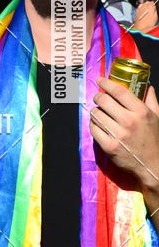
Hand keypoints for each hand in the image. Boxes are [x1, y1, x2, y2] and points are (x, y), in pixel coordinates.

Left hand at [91, 77, 158, 195]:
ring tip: (100, 113)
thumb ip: (151, 99)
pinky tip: (98, 125)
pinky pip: (93, 129)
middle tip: (99, 98)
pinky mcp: (109, 146)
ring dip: (95, 111)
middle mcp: (129, 122)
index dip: (107, 83)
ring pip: (96, 114)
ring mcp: (118, 135)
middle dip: (98, 97)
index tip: (100, 80)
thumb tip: (147, 85)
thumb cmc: (154, 139)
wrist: (153, 165)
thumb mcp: (157, 117)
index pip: (119, 91)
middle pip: (104, 101)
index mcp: (141, 112)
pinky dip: (93, 125)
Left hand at [133, 0, 157, 32]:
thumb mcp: (155, 17)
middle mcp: (144, 6)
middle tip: (151, 9)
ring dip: (145, 5)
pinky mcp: (137, 10)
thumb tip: (154, 8)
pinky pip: (139, 6)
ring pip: (143, 3)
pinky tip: (143, 11)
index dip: (153, 5)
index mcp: (150, 6)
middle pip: (148, 2)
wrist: (141, 27)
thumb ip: (155, 10)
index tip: (154, 7)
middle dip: (149, 4)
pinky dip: (141, 7)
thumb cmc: (148, 23)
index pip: (153, 2)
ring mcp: (140, 7)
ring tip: (147, 10)